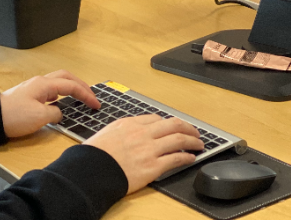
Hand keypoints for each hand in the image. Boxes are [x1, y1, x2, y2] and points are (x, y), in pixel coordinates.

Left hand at [0, 70, 98, 137]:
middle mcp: (40, 82)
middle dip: (81, 85)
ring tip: (80, 97)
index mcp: (44, 85)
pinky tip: (62, 103)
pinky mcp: (28, 95)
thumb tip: (59, 112)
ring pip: (58, 82)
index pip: (71, 85)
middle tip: (91, 95)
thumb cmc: (14, 116)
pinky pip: (50, 90)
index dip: (86, 94)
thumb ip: (55, 113)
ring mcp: (33, 87)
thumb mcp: (40, 117)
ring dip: (71, 87)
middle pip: (66, 77)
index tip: (96, 104)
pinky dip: (61, 93)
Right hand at [85, 115, 203, 193]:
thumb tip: (129, 133)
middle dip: (188, 128)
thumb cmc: (94, 155)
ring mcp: (149, 149)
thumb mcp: (106, 133)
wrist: (91, 171)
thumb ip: (122, 131)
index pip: (156, 119)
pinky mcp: (153, 167)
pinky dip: (187, 157)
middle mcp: (142, 133)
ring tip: (199, 144)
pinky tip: (191, 158)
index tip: (174, 127)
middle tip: (195, 132)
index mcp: (130, 124)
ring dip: (193, 141)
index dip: (169, 123)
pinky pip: (176, 159)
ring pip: (179, 139)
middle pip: (173, 125)